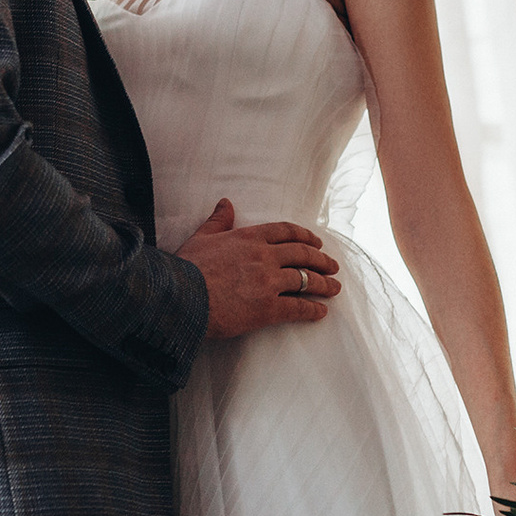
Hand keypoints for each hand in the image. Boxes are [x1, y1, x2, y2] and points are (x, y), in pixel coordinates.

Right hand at [176, 199, 340, 337]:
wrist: (181, 298)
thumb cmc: (187, 268)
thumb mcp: (202, 237)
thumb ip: (218, 220)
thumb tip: (226, 203)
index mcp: (250, 237)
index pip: (286, 232)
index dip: (305, 236)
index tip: (317, 242)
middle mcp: (264, 257)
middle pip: (302, 254)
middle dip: (321, 260)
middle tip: (333, 265)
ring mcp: (269, 283)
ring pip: (305, 280)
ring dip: (324, 284)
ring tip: (334, 288)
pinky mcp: (268, 308)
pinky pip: (298, 308)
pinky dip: (313, 310)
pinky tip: (321, 312)